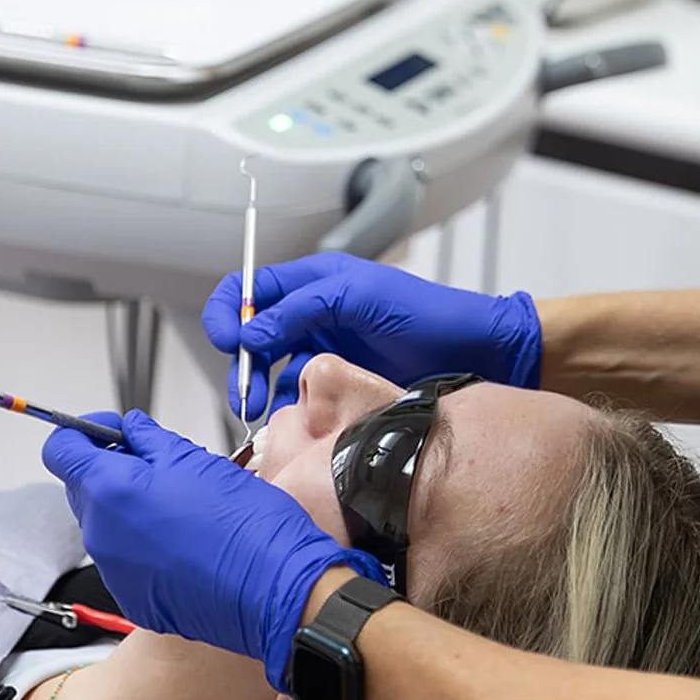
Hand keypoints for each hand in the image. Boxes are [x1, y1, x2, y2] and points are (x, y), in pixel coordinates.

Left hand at [41, 407, 385, 687]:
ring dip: (131, 509)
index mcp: (110, 492)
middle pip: (84, 489)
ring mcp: (116, 573)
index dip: (85, 432)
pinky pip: (127, 562)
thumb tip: (129, 430)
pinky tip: (186, 541)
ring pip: (108, 526)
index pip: (61, 450)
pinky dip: (146, 546)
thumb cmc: (241, 523)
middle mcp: (101, 536)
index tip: (115, 431)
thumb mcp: (193, 459)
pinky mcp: (136, 600)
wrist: (274, 588)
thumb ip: (148, 439)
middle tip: (158, 463)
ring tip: (182, 505)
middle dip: (112, 469)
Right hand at [201, 254, 542, 420]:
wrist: (473, 351)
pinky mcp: (340, 381)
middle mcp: (314, 313)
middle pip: (253, 333)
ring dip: (256, 387)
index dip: (229, 311)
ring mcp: (326, 348)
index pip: (251, 288)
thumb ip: (301, 310)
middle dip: (239, 360)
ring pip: (271, 367)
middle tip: (242, 392)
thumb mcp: (358, 299)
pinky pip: (298, 393)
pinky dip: (285, 405)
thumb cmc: (425, 314)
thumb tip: (250, 332)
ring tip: (256, 411)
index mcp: (315, 281)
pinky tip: (289, 418)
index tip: (226, 341)